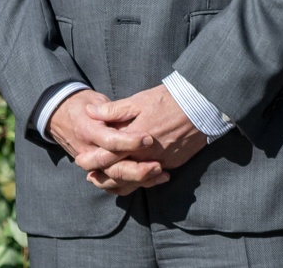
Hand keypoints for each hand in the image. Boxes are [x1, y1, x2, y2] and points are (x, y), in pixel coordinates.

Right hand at [45, 89, 165, 192]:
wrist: (60, 115)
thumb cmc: (81, 104)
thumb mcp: (95, 99)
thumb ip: (111, 108)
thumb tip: (124, 113)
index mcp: (88, 131)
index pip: (110, 141)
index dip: (130, 141)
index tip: (149, 138)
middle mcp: (88, 152)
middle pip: (113, 169)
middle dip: (137, 170)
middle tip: (159, 164)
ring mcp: (91, 165)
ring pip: (114, 181)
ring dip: (138, 181)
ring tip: (162, 173)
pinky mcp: (97, 171)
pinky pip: (113, 186)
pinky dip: (132, 186)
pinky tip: (151, 180)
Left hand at [80, 85, 208, 189]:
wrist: (200, 106)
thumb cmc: (167, 100)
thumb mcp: (139, 100)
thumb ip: (114, 110)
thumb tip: (91, 112)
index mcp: (135, 138)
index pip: (109, 154)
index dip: (93, 158)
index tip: (81, 159)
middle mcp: (147, 155)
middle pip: (120, 172)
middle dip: (103, 176)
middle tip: (90, 176)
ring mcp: (161, 162)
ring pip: (136, 180)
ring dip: (120, 182)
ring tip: (106, 181)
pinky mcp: (172, 164)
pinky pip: (152, 179)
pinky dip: (140, 181)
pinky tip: (131, 179)